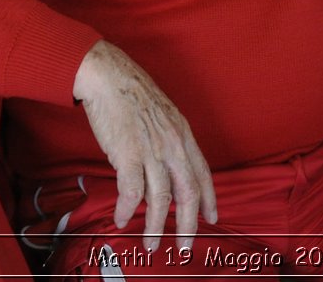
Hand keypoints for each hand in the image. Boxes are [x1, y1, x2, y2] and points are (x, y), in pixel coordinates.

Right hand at [73, 40, 216, 253]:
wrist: (110, 77)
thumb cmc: (134, 95)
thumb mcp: (165, 116)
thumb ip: (171, 142)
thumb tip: (170, 166)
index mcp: (184, 135)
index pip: (203, 174)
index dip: (209, 198)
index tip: (212, 218)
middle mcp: (173, 145)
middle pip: (188, 193)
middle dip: (188, 224)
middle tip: (185, 246)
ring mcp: (151, 150)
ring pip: (160, 199)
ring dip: (155, 226)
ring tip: (151, 243)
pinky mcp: (127, 154)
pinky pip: (131, 191)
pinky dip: (127, 210)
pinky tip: (121, 219)